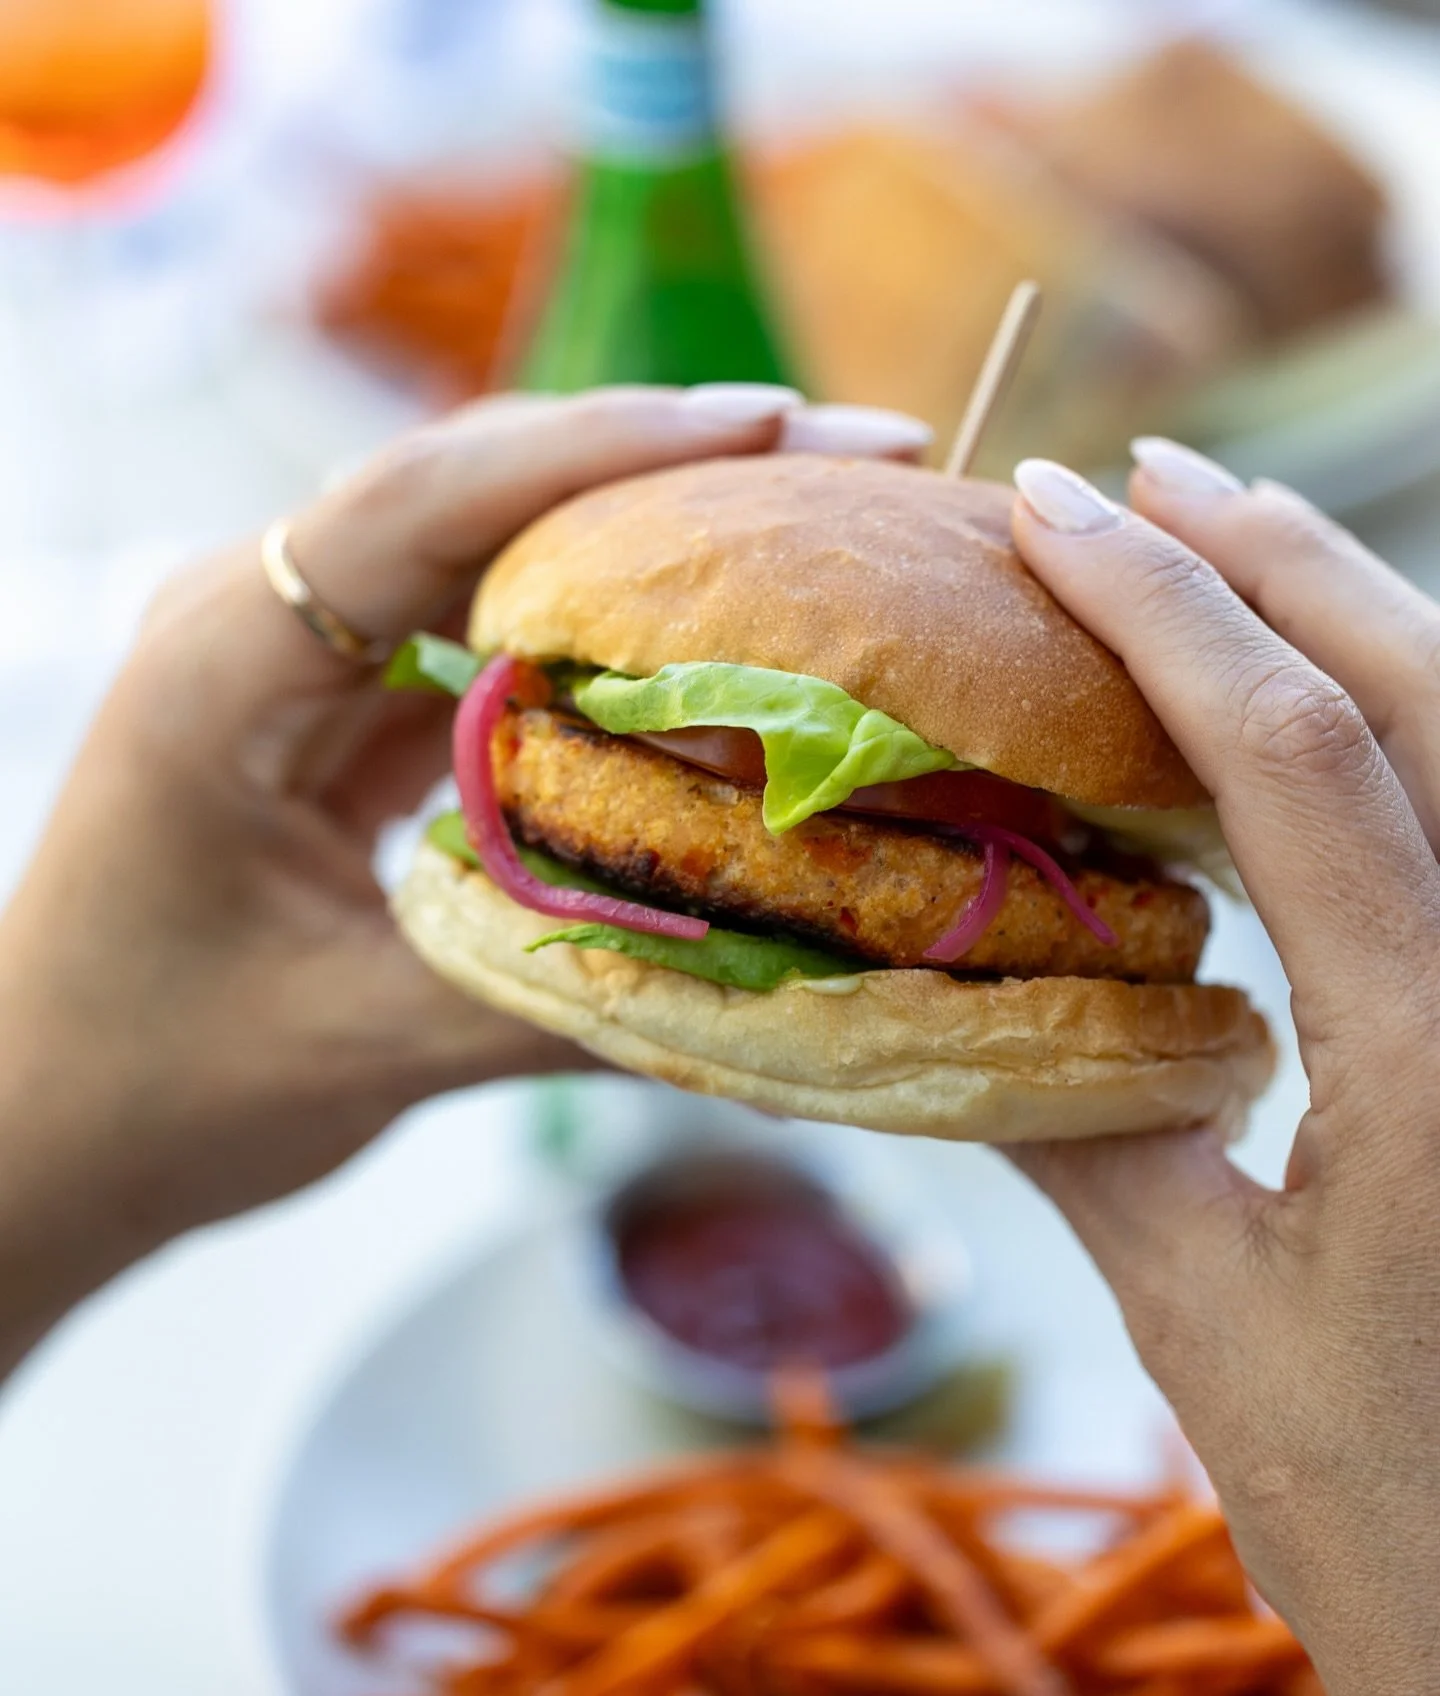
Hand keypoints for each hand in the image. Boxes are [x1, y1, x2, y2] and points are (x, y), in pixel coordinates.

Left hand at [0, 384, 931, 1375]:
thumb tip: (769, 971)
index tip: (772, 425)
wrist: (46, 1126)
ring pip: (499, 546)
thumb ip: (558, 992)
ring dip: (655, 532)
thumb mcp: (357, 1043)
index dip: (605, 449)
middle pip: (484, 489)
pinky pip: (494, 631)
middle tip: (862, 455)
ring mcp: (305, 654)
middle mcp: (260, 618)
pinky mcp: (347, 702)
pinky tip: (723, 641)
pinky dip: (612, 629)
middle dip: (674, 461)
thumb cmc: (150, 1085)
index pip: (425, 499)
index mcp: (222, 659)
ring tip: (824, 526)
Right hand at [1008, 442, 1439, 1695]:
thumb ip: (1093, 1138)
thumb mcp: (1215, 1336)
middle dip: (1279, 559)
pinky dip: (1402, 736)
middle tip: (1137, 479)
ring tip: (1214, 554)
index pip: (1301, 766)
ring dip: (1354, 619)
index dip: (1168, 614)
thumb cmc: (1418, 1536)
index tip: (1053, 514)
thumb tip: (965, 1002)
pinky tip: (1316, 724)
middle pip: (1435, 693)